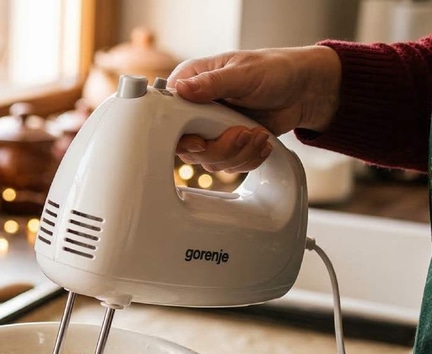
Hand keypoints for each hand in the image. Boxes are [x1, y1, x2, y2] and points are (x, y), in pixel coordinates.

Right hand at [170, 46, 340, 172]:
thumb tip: (181, 88)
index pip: (167, 114)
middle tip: (241, 133)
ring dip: (238, 153)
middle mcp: (195, 109)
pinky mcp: (226, 145)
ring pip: (208, 161)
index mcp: (191, 83)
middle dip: (219, 147)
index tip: (200, 140)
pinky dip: (248, 159)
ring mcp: (210, 130)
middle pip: (187, 146)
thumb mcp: (243, 72)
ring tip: (257, 134)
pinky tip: (261, 142)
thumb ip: (211, 83)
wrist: (304, 90)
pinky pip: (227, 166)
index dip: (180, 134)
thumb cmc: (276, 70)